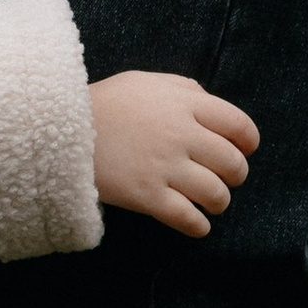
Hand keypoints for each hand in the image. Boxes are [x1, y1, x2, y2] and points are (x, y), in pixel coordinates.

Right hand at [91, 71, 258, 234]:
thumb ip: (182, 89)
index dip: (248, 141)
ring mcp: (164, 167)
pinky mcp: (146, 196)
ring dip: (219, 202)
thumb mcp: (145, 82)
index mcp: (185, 104)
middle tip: (227, 179)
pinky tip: (197, 225)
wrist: (59, 128)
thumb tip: (207, 101)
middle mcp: (181, 135)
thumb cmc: (104, 104)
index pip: (238, 125)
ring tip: (212, 203)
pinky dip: (198, 226)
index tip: (245, 149)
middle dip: (236, 175)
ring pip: (215, 194)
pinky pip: (187, 218)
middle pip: (232, 163)